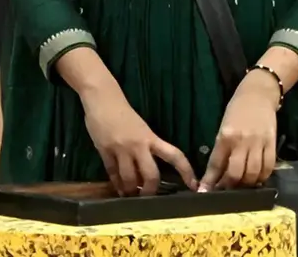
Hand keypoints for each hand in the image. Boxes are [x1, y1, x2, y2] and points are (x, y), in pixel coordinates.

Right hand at [56, 48, 196, 195]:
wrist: (103, 99)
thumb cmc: (123, 112)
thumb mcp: (141, 128)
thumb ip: (146, 146)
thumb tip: (149, 168)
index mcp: (151, 137)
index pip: (174, 155)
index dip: (186, 171)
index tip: (194, 185)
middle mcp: (138, 145)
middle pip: (151, 175)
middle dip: (151, 190)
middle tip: (148, 197)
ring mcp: (121, 149)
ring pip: (130, 179)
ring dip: (131, 191)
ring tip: (130, 196)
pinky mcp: (105, 151)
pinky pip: (113, 174)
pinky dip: (116, 184)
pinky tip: (118, 190)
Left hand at [199, 70, 279, 190]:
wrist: (258, 93)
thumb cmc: (237, 109)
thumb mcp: (223, 126)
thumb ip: (221, 148)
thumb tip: (216, 173)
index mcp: (226, 135)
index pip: (216, 164)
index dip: (210, 181)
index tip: (205, 193)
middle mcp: (242, 140)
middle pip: (235, 173)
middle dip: (229, 187)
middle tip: (226, 191)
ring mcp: (259, 142)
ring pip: (253, 174)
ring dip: (246, 185)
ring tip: (242, 187)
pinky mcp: (272, 143)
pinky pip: (268, 167)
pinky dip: (262, 177)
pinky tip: (257, 179)